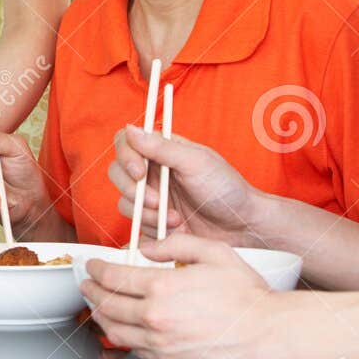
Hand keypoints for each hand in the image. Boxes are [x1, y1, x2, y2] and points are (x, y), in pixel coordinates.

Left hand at [78, 232, 275, 358]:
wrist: (268, 333)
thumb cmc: (246, 292)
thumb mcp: (213, 252)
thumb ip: (175, 243)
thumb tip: (146, 249)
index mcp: (162, 287)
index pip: (113, 277)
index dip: (95, 269)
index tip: (91, 264)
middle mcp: (155, 318)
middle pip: (106, 304)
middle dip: (90, 291)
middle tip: (86, 283)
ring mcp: (161, 344)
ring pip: (114, 331)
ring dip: (99, 315)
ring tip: (97, 304)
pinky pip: (133, 349)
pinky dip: (121, 336)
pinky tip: (122, 326)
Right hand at [109, 126, 264, 245]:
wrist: (241, 227)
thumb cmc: (227, 189)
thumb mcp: (197, 163)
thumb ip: (162, 147)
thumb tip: (131, 129)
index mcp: (162, 151)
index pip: (126, 143)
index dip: (126, 157)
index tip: (140, 173)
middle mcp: (153, 172)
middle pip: (117, 173)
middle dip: (134, 190)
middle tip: (159, 202)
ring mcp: (151, 198)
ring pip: (124, 202)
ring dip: (148, 213)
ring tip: (177, 219)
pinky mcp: (153, 222)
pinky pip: (136, 225)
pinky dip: (152, 229)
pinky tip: (176, 229)